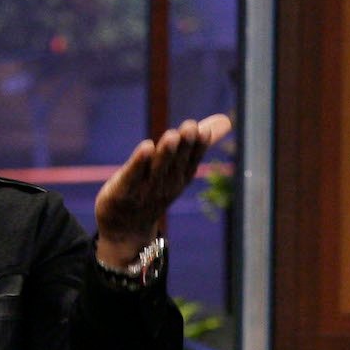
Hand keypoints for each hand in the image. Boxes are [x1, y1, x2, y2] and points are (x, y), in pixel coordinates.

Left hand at [95, 114, 231, 265]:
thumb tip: (226, 120)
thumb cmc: (154, 191)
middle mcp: (165, 184)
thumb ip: (196, 144)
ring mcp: (145, 190)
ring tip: (172, 135)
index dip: (198, 147)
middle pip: (176, 163)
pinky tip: (145, 147)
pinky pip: (132, 177)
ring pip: (157, 170)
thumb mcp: (178, 168)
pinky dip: (139, 164)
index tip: (204, 130)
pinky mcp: (123, 192)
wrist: (127, 229)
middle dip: (184, 146)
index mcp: (180, 178)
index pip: (191, 161)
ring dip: (165, 153)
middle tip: (190, 127)